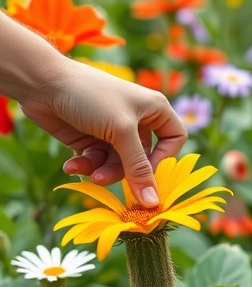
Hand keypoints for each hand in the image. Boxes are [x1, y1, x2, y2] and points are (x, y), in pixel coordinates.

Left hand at [19, 60, 186, 205]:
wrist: (43, 83)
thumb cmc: (90, 96)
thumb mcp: (121, 131)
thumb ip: (138, 168)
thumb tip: (153, 203)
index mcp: (153, 109)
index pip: (174, 139)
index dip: (164, 158)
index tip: (146, 169)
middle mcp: (136, 120)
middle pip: (142, 160)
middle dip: (123, 171)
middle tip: (106, 178)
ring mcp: (113, 132)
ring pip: (118, 166)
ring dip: (102, 171)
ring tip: (87, 171)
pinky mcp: (91, 140)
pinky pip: (97, 163)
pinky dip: (85, 166)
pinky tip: (70, 165)